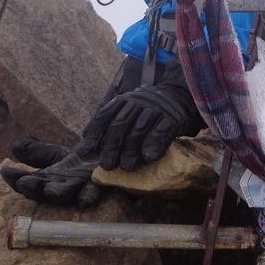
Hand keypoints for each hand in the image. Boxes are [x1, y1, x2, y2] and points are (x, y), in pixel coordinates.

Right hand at [0, 145, 104, 207]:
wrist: (112, 158)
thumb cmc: (81, 162)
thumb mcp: (56, 155)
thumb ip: (37, 153)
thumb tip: (14, 147)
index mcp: (50, 182)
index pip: (29, 182)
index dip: (18, 179)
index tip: (6, 171)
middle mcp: (65, 189)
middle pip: (47, 192)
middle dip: (36, 189)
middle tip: (26, 183)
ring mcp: (85, 189)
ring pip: (70, 195)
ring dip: (61, 193)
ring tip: (51, 191)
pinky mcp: (104, 186)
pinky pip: (97, 191)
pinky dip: (90, 194)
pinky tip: (85, 198)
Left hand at [80, 77, 201, 171]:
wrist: (180, 97)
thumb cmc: (148, 110)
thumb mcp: (128, 110)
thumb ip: (109, 125)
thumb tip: (85, 147)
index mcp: (124, 100)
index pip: (105, 115)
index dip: (95, 133)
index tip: (85, 151)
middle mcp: (137, 102)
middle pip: (120, 124)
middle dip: (112, 145)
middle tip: (107, 165)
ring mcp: (155, 108)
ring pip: (139, 128)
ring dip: (131, 149)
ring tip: (126, 167)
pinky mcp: (172, 117)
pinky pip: (161, 130)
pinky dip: (154, 143)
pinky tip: (148, 157)